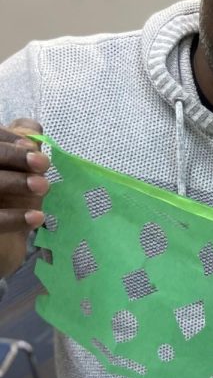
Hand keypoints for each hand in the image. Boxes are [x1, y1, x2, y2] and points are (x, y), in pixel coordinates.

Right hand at [0, 120, 47, 279]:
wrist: (4, 247)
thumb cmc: (11, 201)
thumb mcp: (20, 172)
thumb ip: (22, 146)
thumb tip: (32, 129)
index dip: (8, 138)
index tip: (32, 145)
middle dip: (13, 156)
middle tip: (43, 163)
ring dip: (16, 182)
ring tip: (44, 186)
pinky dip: (14, 218)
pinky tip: (37, 217)